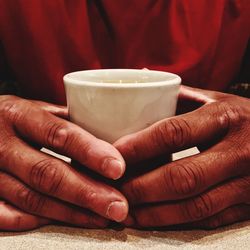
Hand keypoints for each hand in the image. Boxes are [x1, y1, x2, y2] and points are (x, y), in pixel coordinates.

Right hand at [0, 95, 127, 230]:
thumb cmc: (16, 118)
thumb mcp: (36, 109)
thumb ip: (67, 121)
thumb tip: (106, 137)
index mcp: (18, 114)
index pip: (58, 134)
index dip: (89, 152)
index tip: (117, 168)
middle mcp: (0, 144)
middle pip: (47, 173)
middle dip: (87, 192)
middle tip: (118, 205)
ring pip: (32, 199)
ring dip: (72, 212)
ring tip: (103, 217)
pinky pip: (10, 215)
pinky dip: (41, 221)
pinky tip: (68, 221)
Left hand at [115, 86, 249, 228]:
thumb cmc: (240, 117)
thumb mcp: (215, 99)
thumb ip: (180, 94)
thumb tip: (142, 77)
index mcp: (224, 117)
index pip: (173, 132)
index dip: (139, 146)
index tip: (113, 155)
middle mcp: (239, 150)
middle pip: (181, 176)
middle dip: (141, 187)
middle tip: (112, 189)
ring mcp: (248, 182)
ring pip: (194, 205)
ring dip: (154, 212)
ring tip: (125, 211)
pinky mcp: (249, 205)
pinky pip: (208, 219)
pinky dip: (176, 223)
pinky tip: (152, 220)